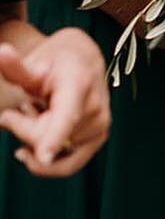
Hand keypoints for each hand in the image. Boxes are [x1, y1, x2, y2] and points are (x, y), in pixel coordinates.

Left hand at [0, 31, 110, 176]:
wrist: (85, 61)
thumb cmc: (56, 61)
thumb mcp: (34, 62)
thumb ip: (15, 66)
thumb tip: (2, 52)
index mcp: (78, 85)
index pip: (66, 115)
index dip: (54, 138)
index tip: (43, 157)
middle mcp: (95, 108)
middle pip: (43, 137)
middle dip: (21, 127)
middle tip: (25, 106)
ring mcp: (100, 126)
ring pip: (50, 153)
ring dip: (36, 139)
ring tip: (42, 113)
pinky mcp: (99, 139)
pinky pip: (67, 166)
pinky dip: (45, 158)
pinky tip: (37, 142)